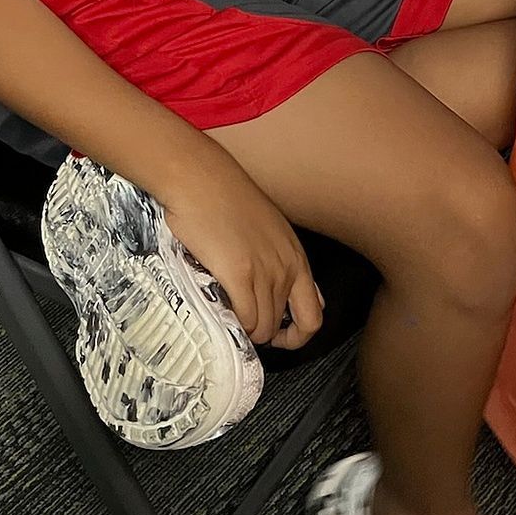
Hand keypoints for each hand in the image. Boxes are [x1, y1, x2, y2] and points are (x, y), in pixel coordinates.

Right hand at [155, 150, 322, 350]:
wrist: (201, 178)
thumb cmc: (227, 199)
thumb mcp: (268, 231)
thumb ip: (279, 262)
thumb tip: (282, 296)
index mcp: (297, 258)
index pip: (315, 316)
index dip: (296, 335)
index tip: (275, 334)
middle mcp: (287, 268)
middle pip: (287, 326)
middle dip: (266, 335)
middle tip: (244, 326)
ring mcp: (265, 272)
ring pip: (262, 327)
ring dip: (245, 330)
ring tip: (227, 314)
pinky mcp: (239, 274)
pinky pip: (244, 319)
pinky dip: (233, 324)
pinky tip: (220, 311)